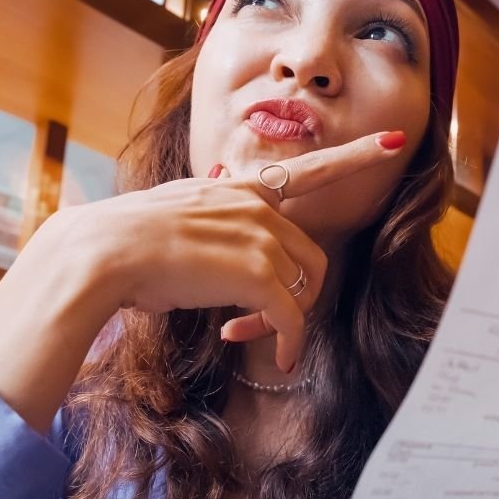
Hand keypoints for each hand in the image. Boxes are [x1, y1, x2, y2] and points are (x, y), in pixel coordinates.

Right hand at [65, 131, 405, 371]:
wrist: (102, 252)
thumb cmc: (126, 239)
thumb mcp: (177, 211)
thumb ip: (211, 214)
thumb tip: (217, 216)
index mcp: (241, 189)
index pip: (309, 169)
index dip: (354, 156)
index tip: (396, 140)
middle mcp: (259, 206)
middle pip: (310, 258)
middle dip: (294, 296)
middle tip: (254, 322)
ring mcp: (261, 237)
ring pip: (301, 290)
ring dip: (279, 321)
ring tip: (240, 332)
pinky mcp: (258, 273)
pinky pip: (294, 317)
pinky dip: (290, 343)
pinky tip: (280, 359)